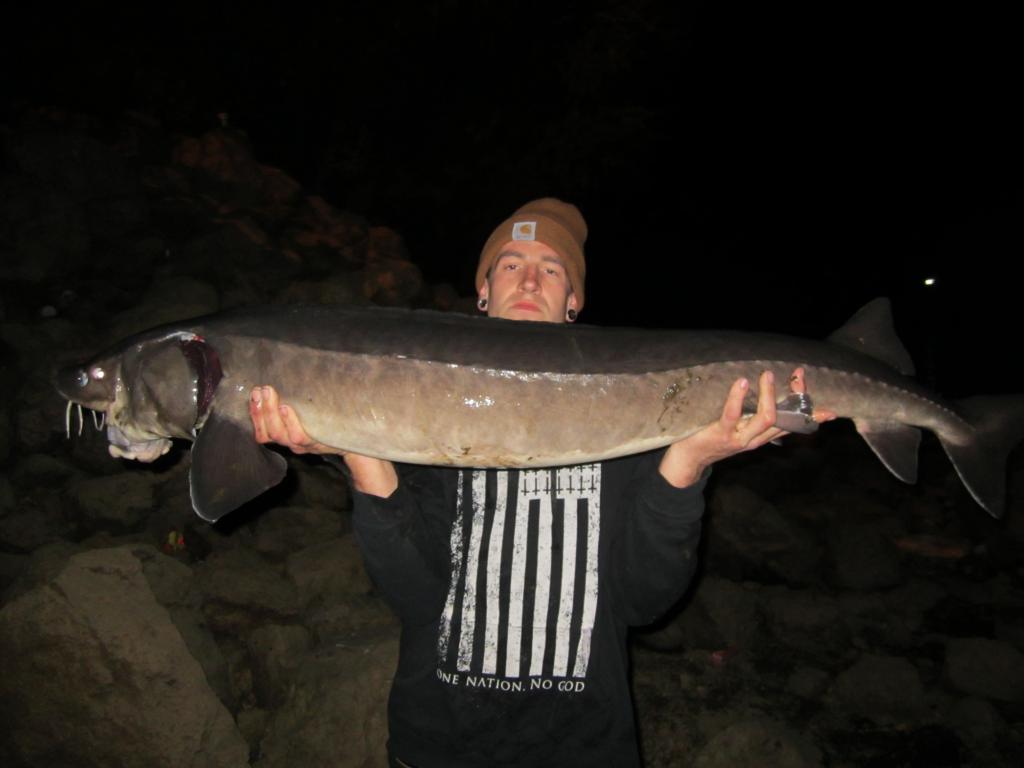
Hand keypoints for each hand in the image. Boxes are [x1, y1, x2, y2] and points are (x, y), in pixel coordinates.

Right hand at [250, 385, 397, 496]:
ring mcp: (305, 445)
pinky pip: (299, 437)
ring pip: (279, 435)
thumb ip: (300, 400)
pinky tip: (287, 408)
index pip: (262, 431)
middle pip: (267, 433)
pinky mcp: (318, 443)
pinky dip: (290, 422)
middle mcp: (293, 443)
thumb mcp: (313, 411)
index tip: (254, 393)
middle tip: (261, 390)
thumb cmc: (335, 421)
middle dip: (260, 411)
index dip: (255, 414)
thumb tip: (290, 368)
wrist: (361, 440)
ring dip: (270, 413)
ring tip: (270, 394)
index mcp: (288, 436)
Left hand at [659, 367, 836, 486]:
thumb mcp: (738, 429)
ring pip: (765, 419)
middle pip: (784, 419)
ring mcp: (740, 438)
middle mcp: (756, 439)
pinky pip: (732, 415)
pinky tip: (741, 383)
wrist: (688, 460)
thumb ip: (752, 416)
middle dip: (795, 397)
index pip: (792, 425)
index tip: (830, 409)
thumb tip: (764, 395)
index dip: (811, 417)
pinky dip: (737, 398)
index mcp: (762, 437)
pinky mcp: (722, 434)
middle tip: (799, 375)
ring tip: (768, 374)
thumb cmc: (713, 438)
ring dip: (769, 395)